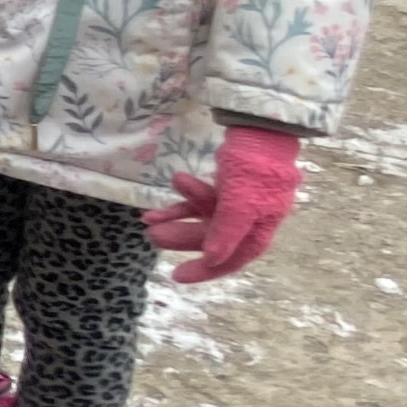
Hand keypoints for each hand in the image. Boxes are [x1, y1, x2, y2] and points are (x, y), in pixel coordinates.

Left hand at [145, 124, 300, 284]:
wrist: (260, 130)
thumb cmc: (254, 169)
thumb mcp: (240, 203)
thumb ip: (226, 232)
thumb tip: (212, 259)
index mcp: (260, 228)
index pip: (234, 258)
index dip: (207, 270)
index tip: (176, 276)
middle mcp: (250, 218)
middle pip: (213, 238)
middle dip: (182, 239)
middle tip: (153, 237)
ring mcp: (238, 201)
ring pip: (203, 219)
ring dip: (176, 219)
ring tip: (147, 220)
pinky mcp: (225, 186)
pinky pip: (199, 200)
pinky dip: (181, 202)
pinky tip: (158, 203)